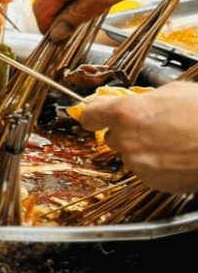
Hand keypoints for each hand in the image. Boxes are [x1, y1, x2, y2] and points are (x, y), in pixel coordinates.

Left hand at [76, 83, 197, 193]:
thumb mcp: (174, 92)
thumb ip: (149, 100)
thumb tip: (144, 103)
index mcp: (126, 113)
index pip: (92, 114)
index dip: (92, 115)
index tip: (91, 117)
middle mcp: (126, 139)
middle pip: (113, 138)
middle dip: (127, 134)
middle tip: (153, 128)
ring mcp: (139, 163)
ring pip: (132, 156)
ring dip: (146, 151)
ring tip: (175, 143)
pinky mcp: (154, 181)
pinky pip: (149, 172)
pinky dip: (160, 167)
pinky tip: (180, 157)